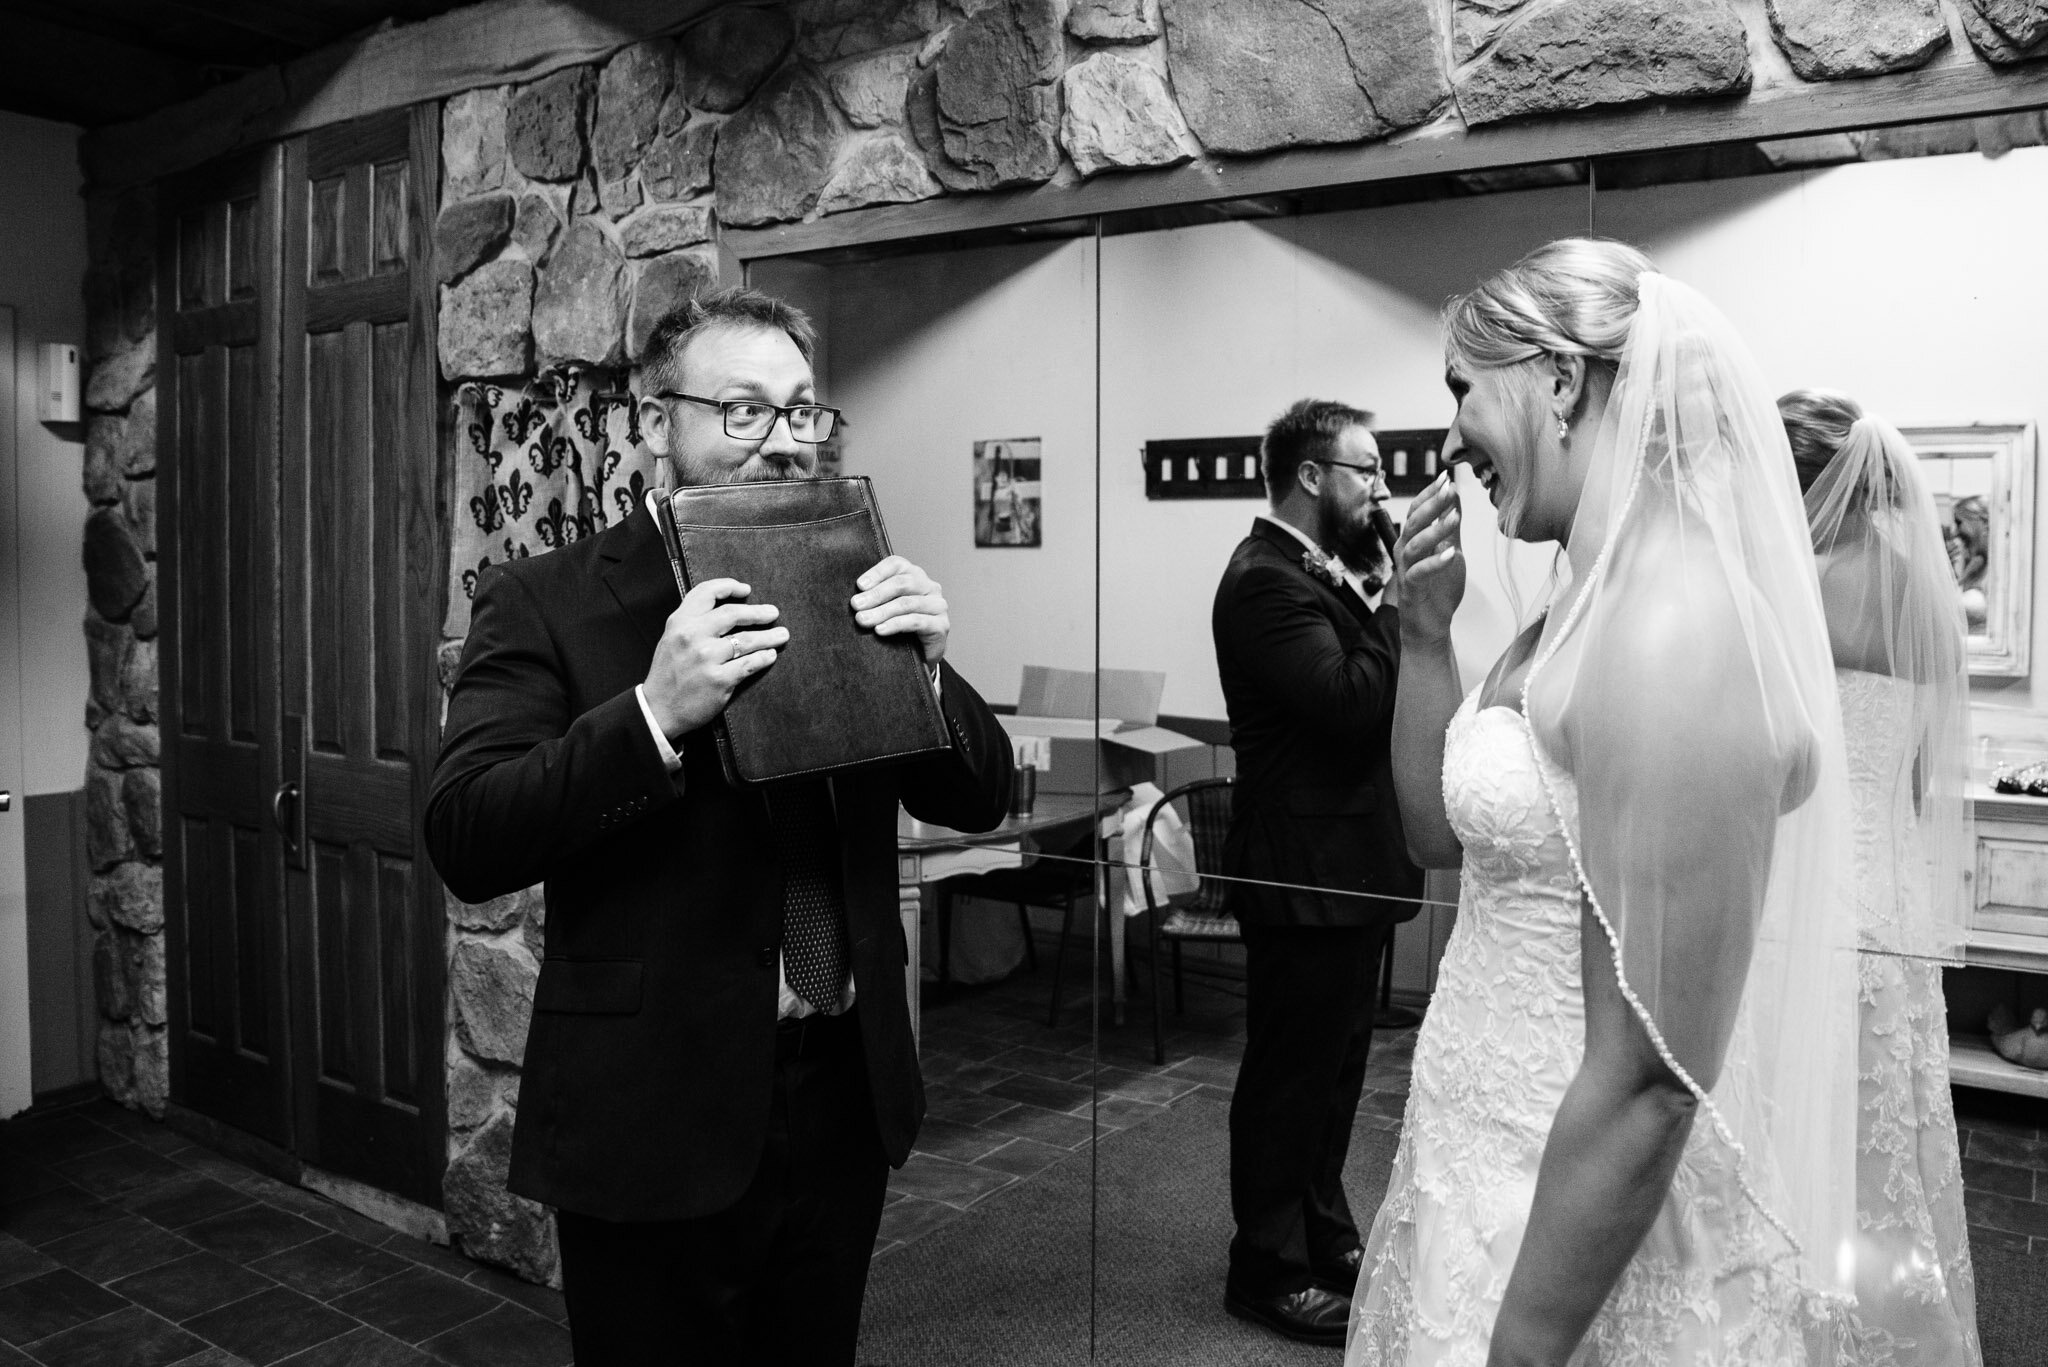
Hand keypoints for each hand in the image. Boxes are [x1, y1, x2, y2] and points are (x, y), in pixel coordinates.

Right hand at [641, 578, 787, 737]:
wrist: (659, 710)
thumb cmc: (668, 674)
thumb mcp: (671, 639)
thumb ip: (692, 622)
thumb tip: (725, 607)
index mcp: (679, 623)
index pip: (706, 592)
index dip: (728, 586)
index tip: (745, 589)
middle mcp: (692, 636)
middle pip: (733, 614)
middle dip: (758, 612)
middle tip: (773, 613)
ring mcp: (706, 658)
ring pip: (747, 640)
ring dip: (769, 636)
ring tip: (782, 635)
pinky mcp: (719, 679)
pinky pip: (750, 664)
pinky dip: (764, 658)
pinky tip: (770, 655)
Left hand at [852, 555, 948, 663]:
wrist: (921, 657)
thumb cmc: (900, 629)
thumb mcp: (886, 608)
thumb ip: (874, 597)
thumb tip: (853, 597)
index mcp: (915, 575)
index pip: (896, 565)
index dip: (877, 573)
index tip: (859, 586)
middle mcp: (929, 587)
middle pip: (901, 583)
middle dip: (876, 594)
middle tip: (856, 605)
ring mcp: (938, 606)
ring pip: (907, 603)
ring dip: (881, 612)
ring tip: (863, 620)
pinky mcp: (941, 625)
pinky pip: (916, 621)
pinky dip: (895, 625)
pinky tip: (880, 630)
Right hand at [1395, 472, 1463, 642]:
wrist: (1430, 625)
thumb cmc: (1437, 590)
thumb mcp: (1450, 552)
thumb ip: (1451, 528)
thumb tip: (1455, 498)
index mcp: (1412, 541)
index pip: (1417, 511)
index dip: (1429, 493)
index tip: (1445, 477)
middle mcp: (1405, 553)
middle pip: (1413, 522)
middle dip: (1431, 504)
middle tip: (1448, 490)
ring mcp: (1406, 571)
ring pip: (1413, 545)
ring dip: (1435, 530)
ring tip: (1455, 519)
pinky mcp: (1411, 590)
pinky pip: (1418, 573)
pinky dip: (1435, 563)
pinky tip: (1451, 554)